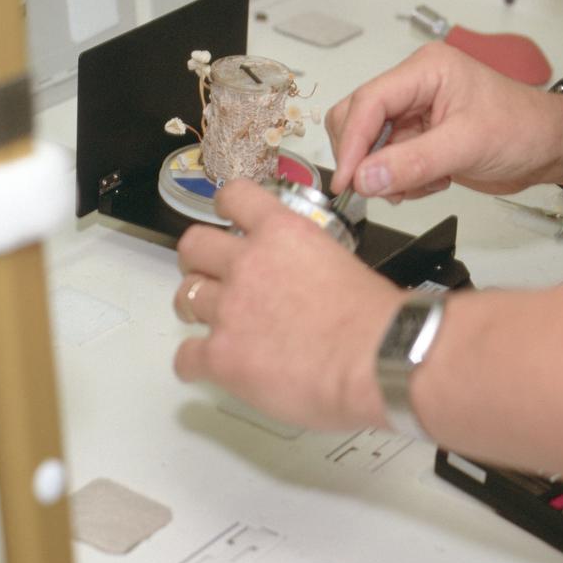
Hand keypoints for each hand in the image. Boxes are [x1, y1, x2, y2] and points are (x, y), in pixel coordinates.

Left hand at [172, 179, 404, 430]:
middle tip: (210, 274)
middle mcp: (249, 263)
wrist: (377, 357)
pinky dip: (195, 362)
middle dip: (198, 260)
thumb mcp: (343, 262)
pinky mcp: (222, 355)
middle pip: (194, 246)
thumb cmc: (375, 320)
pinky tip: (212, 365)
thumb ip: (310, 261)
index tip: (226, 217)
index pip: (235, 197)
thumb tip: (306, 280)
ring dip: (197, 308)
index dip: (225, 207)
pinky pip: (185, 356)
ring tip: (216, 322)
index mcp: (284, 233)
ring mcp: (229, 309)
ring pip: (185, 296)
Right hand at [325, 42, 562, 199]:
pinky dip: (402, 180)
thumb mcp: (468, 145)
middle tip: (382, 188)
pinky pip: (389, 162)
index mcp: (426, 69)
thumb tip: (366, 177)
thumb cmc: (526, 128)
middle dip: (367, 158)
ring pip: (371, 145)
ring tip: (425, 182)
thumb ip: (414, 162)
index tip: (348, 180)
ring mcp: (416, 113)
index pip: (369, 101)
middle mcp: (416, 86)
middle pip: (359, 119)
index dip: (352, 142)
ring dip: (388, 173)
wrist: (553, 147)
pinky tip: (434, 181)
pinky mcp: (421, 137)